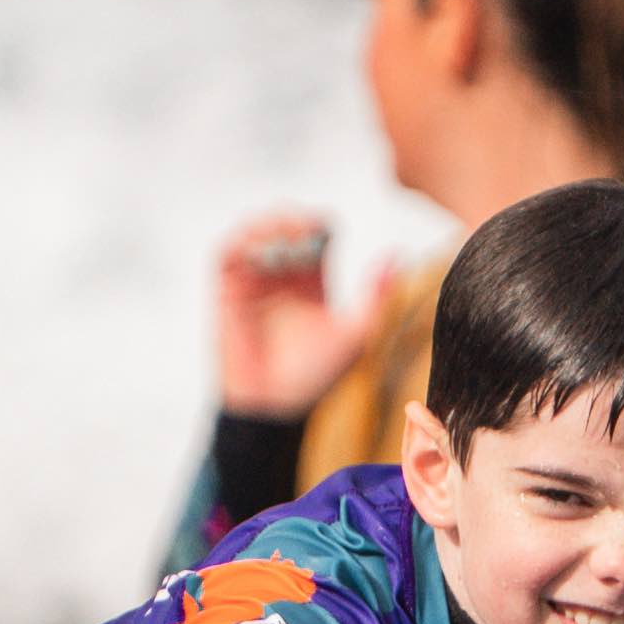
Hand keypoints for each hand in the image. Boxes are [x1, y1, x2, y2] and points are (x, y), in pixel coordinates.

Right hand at [214, 213, 382, 418]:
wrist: (273, 404)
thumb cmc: (316, 375)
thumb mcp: (355, 333)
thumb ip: (375, 295)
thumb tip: (396, 254)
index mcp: (313, 280)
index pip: (317, 232)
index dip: (319, 225)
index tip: (323, 237)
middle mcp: (282, 276)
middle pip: (286, 222)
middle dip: (293, 219)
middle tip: (302, 231)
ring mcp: (253, 281)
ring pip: (255, 230)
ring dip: (267, 225)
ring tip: (281, 239)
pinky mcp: (227, 291)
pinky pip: (228, 253)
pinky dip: (241, 242)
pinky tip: (259, 252)